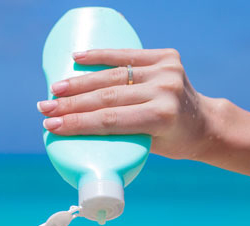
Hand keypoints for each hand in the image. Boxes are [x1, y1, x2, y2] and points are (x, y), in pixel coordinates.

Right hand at [37, 49, 227, 160]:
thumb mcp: (149, 147)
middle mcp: (165, 91)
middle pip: (107, 96)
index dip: (77, 123)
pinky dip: (100, 56)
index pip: (110, 120)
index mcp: (162, 117)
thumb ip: (119, 135)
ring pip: (113, 75)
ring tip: (54, 90)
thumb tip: (74, 129)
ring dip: (79, 82)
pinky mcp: (166, 57)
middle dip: (71, 104)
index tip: (51, 127)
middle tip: (44, 109)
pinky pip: (127, 55)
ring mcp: (166, 71)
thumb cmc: (174, 142)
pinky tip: (76, 58)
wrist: (205, 122)